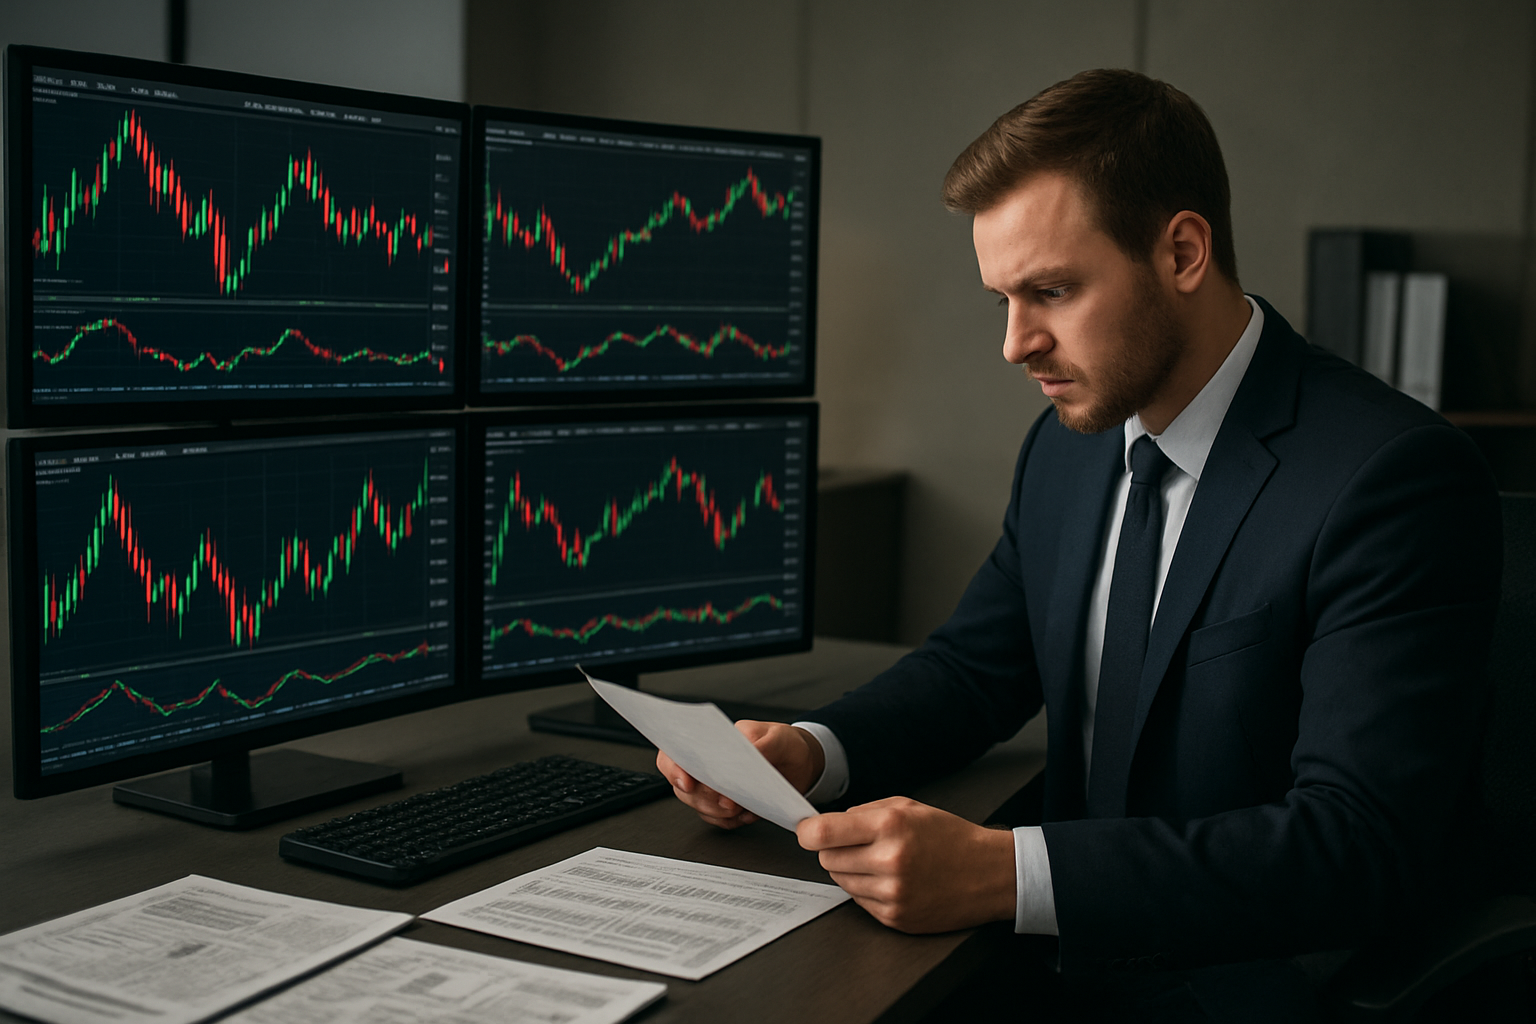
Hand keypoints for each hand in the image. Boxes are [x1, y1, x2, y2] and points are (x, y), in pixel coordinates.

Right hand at [656, 720, 823, 828]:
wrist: (802, 763)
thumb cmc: (784, 743)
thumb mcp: (779, 738)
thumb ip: (762, 745)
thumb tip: (748, 755)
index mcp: (711, 741)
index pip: (675, 752)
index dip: (674, 768)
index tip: (689, 782)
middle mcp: (707, 765)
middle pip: (683, 787)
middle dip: (703, 798)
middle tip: (729, 801)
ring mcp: (715, 787)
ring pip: (698, 806)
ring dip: (719, 812)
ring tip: (743, 807)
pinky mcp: (726, 806)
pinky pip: (718, 821)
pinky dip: (732, 822)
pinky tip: (750, 812)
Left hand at [796, 796, 1015, 932]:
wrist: (989, 874)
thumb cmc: (949, 836)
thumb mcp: (908, 807)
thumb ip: (863, 812)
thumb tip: (824, 825)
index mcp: (890, 826)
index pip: (823, 833)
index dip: (807, 832)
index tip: (805, 831)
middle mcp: (889, 860)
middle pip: (827, 858)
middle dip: (834, 849)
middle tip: (858, 844)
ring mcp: (892, 893)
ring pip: (840, 880)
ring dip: (851, 870)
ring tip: (880, 862)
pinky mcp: (895, 917)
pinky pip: (858, 901)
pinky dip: (867, 890)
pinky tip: (892, 880)